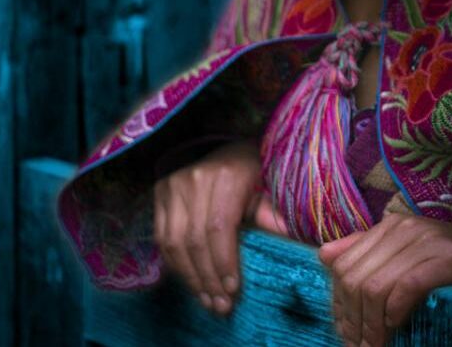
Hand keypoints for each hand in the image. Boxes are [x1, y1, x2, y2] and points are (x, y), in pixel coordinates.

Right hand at [151, 138, 286, 315]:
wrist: (225, 146)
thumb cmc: (254, 169)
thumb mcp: (270, 184)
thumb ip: (274, 214)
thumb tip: (292, 242)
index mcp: (227, 175)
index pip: (219, 227)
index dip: (223, 262)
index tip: (233, 289)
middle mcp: (194, 179)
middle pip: (194, 240)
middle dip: (207, 277)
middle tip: (220, 305)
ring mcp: (173, 186)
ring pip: (174, 243)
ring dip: (190, 277)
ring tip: (206, 300)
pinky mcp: (160, 193)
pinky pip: (162, 238)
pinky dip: (175, 265)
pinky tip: (191, 281)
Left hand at [318, 214, 451, 346]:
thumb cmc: (448, 267)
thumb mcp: (403, 256)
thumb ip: (364, 252)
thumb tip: (324, 255)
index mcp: (391, 226)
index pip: (344, 265)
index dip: (339, 304)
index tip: (347, 333)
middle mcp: (407, 228)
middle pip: (356, 278)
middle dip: (352, 320)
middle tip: (359, 346)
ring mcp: (430, 240)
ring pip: (376, 286)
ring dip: (371, 325)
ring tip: (375, 345)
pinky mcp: (450, 258)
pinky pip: (406, 288)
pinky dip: (395, 313)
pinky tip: (396, 327)